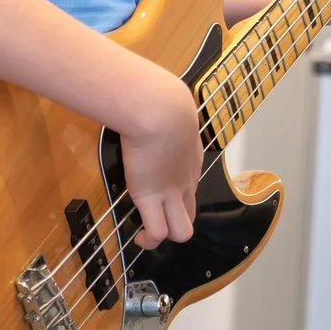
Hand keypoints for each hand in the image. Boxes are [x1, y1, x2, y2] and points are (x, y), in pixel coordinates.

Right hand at [112, 62, 202, 246]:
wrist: (161, 109)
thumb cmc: (160, 101)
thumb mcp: (164, 107)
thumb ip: (154, 108)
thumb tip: (139, 91)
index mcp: (190, 159)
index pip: (189, 184)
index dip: (176, 192)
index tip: (157, 187)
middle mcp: (186, 180)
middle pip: (192, 213)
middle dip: (175, 219)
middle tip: (153, 216)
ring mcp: (172, 192)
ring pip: (183, 231)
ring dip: (165, 236)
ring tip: (147, 234)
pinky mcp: (153, 199)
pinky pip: (159, 232)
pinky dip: (150, 238)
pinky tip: (139, 235)